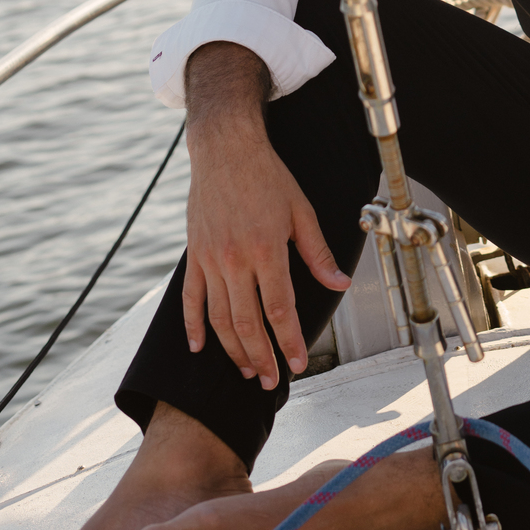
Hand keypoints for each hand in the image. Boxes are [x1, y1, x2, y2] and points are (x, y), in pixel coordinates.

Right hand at [183, 44, 348, 388]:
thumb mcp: (301, 210)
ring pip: (219, 318)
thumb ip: (317, 252)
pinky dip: (193, 326)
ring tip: (247, 370)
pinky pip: (191, 299)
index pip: (280, 310)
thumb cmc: (268, 176)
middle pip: (247, 323)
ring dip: (233, 350)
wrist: (225, 148)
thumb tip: (339, 283)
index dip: (290, 342)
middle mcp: (235, 260)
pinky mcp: (194, 255)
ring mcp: (210, 260)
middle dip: (262, 357)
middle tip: (272, 381)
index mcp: (266, 249)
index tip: (299, 364)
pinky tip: (200, 347)